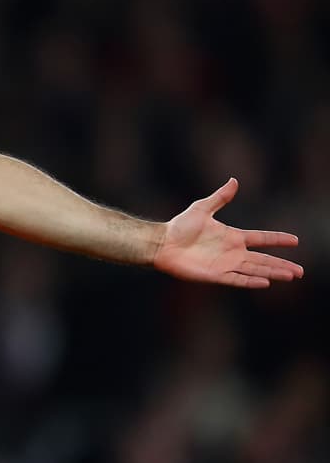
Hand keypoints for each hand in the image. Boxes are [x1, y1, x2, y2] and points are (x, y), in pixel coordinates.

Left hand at [153, 178, 302, 287]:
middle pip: (263, 259)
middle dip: (282, 264)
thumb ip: (220, 197)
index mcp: (232, 237)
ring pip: (255, 270)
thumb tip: (234, 180)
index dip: (277, 239)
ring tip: (291, 276)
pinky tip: (266, 282)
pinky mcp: (215, 275)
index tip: (295, 240)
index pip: (261, 238)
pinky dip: (251, 281)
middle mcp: (232, 252)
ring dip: (273, 272)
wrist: (162, 243)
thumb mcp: (202, 208)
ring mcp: (225, 265)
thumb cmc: (180, 226)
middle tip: (300, 271)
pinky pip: (237, 279)